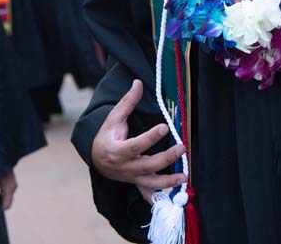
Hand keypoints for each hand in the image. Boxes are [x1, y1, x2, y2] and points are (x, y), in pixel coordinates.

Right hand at [91, 79, 185, 200]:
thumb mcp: (113, 118)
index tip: (164, 127)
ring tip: (184, 176)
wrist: (96, 158)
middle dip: (166, 158)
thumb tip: (137, 82)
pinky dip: (158, 198)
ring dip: (168, 181)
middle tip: (182, 147)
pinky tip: (172, 199)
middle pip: (147, 165)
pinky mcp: (136, 183)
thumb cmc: (106, 136)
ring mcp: (131, 177)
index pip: (136, 145)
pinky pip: (148, 193)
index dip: (150, 137)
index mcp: (117, 150)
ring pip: (150, 182)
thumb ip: (127, 102)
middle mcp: (125, 167)